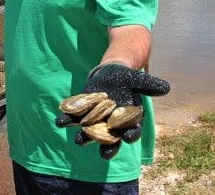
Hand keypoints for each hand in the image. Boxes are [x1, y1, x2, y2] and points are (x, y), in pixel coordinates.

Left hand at [55, 62, 169, 158]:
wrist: (110, 73)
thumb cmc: (127, 79)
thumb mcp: (137, 80)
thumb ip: (149, 85)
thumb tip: (166, 87)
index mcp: (128, 121)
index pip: (132, 131)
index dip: (131, 134)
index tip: (128, 136)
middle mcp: (112, 125)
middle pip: (111, 139)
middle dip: (107, 146)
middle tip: (104, 153)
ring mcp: (95, 120)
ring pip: (90, 133)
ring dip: (84, 138)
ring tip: (79, 141)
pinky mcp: (82, 112)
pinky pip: (74, 119)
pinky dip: (66, 121)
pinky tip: (59, 121)